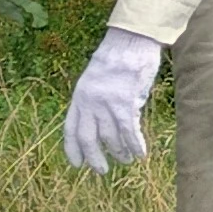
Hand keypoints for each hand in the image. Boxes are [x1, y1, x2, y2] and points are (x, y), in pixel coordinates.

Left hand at [65, 29, 162, 172]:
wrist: (130, 41)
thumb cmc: (117, 56)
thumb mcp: (96, 78)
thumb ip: (96, 100)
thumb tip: (107, 124)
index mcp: (79, 96)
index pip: (71, 129)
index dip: (73, 149)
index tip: (77, 164)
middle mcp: (89, 103)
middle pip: (89, 138)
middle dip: (95, 158)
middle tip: (101, 171)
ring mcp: (106, 104)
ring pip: (111, 137)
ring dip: (120, 152)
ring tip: (127, 160)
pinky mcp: (125, 103)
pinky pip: (129, 131)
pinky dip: (135, 145)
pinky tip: (141, 153)